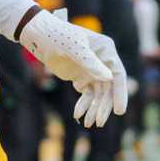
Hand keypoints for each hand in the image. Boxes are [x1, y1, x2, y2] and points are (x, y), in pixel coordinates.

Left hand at [18, 9, 127, 127]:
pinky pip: (87, 95)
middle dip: (104, 106)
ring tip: (88, 124)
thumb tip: (109, 77)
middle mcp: (102, 61)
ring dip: (94, 109)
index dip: (120, 92)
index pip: (118, 73)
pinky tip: (78, 114)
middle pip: (109, 88)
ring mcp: (92, 71)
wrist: (39, 37)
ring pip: (98, 95)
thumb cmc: (57, 37)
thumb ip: (90, 62)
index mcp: (105, 50)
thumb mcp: (73, 48)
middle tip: (99, 122)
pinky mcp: (82, 78)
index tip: (119, 111)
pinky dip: (84, 106)